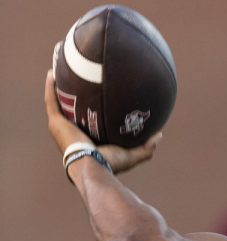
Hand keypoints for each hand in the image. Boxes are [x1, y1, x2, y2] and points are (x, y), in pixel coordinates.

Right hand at [44, 68, 159, 173]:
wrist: (92, 165)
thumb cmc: (109, 163)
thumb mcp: (131, 155)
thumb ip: (146, 147)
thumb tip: (159, 135)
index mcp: (85, 138)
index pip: (86, 120)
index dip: (89, 109)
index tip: (97, 95)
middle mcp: (71, 132)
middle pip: (70, 109)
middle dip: (71, 95)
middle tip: (78, 78)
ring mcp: (61, 127)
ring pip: (57, 102)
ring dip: (57, 87)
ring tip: (61, 70)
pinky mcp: (55, 122)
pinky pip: (51, 100)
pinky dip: (50, 87)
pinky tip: (52, 73)